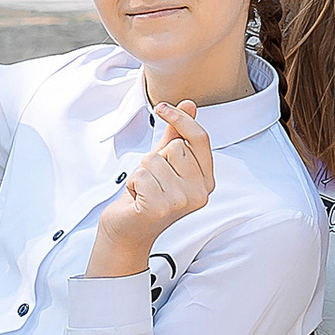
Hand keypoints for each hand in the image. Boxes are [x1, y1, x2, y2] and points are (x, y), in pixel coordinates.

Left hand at [93, 96, 215, 268]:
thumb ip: (178, 134)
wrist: (128, 229)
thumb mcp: (164, 161)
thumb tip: (189, 104)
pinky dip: (133, 184)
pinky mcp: (160, 208)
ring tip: (144, 191)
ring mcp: (181, 202)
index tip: (161, 108)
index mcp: (206, 180)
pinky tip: (137, 199)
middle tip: (153, 180)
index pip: (200, 138)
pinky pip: (141, 175)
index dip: (181, 118)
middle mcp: (199, 193)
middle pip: (175, 147)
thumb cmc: (147, 195)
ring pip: (154, 160)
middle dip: (156, 158)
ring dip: (142, 173)